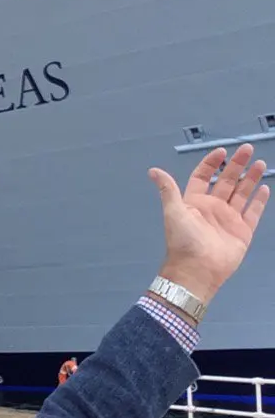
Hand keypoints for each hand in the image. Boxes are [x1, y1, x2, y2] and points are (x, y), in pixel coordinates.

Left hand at [149, 143, 269, 302]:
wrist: (197, 269)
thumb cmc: (183, 240)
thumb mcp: (173, 211)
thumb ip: (167, 189)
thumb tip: (153, 170)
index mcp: (195, 202)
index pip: (204, 177)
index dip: (211, 163)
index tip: (221, 151)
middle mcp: (213, 208)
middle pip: (227, 181)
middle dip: (237, 165)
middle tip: (247, 149)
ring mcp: (229, 219)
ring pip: (242, 194)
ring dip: (250, 179)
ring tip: (260, 163)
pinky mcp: (242, 232)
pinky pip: (253, 212)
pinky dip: (258, 200)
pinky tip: (264, 188)